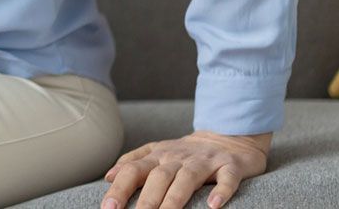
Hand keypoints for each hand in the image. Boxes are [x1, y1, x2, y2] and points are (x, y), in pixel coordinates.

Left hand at [99, 130, 270, 208]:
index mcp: (159, 155)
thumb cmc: (187, 152)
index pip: (134, 170)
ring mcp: (205, 161)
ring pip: (188, 179)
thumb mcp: (157, 151)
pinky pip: (226, 179)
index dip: (120, 188)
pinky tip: (214, 206)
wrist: (229, 136)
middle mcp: (179, 157)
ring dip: (175, 198)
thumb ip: (134, 161)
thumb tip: (109, 176)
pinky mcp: (230, 166)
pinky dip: (221, 191)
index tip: (108, 207)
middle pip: (159, 176)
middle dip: (146, 199)